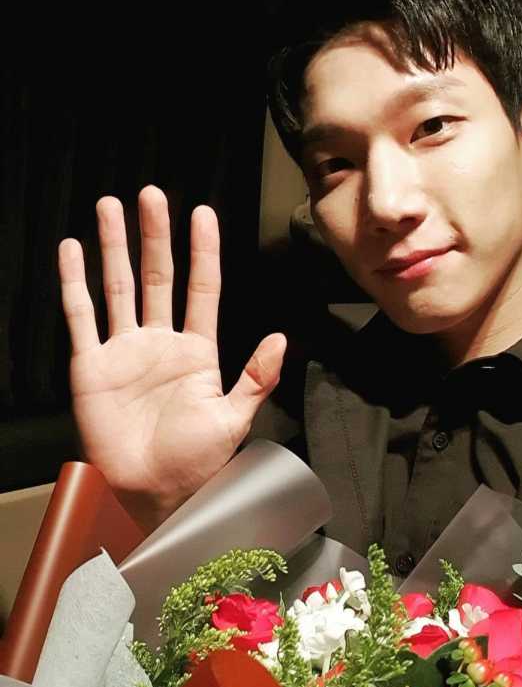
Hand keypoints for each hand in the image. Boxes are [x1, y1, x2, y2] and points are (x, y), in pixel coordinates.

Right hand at [58, 185, 285, 530]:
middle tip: (152, 195)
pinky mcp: (92, 365)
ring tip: (111, 207)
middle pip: (158, 276)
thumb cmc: (196, 461)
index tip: (204, 214)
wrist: (153, 491)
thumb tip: (282, 338)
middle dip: (155, 235)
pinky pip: (82, 316)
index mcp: (198, 352)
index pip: (201, 289)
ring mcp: (125, 351)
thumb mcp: (233, 418)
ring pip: (119, 286)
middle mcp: (161, 343)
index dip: (202, 252)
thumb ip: (255, 377)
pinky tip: (73, 251)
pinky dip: (75, 283)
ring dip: (114, 247)